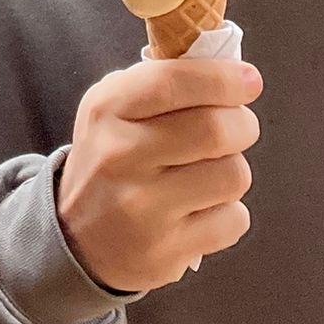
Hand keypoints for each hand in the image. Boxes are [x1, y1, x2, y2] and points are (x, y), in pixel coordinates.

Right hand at [55, 58, 261, 292]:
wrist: (75, 239)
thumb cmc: (111, 160)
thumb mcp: (114, 109)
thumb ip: (164, 82)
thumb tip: (233, 71)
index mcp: (107, 110)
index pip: (174, 82)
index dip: (222, 79)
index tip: (249, 81)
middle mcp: (120, 156)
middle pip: (216, 129)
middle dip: (242, 124)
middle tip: (236, 127)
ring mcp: (142, 209)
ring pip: (233, 175)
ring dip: (232, 169)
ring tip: (209, 172)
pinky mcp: (165, 252)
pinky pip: (233, 220)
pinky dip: (228, 213)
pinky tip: (200, 210)